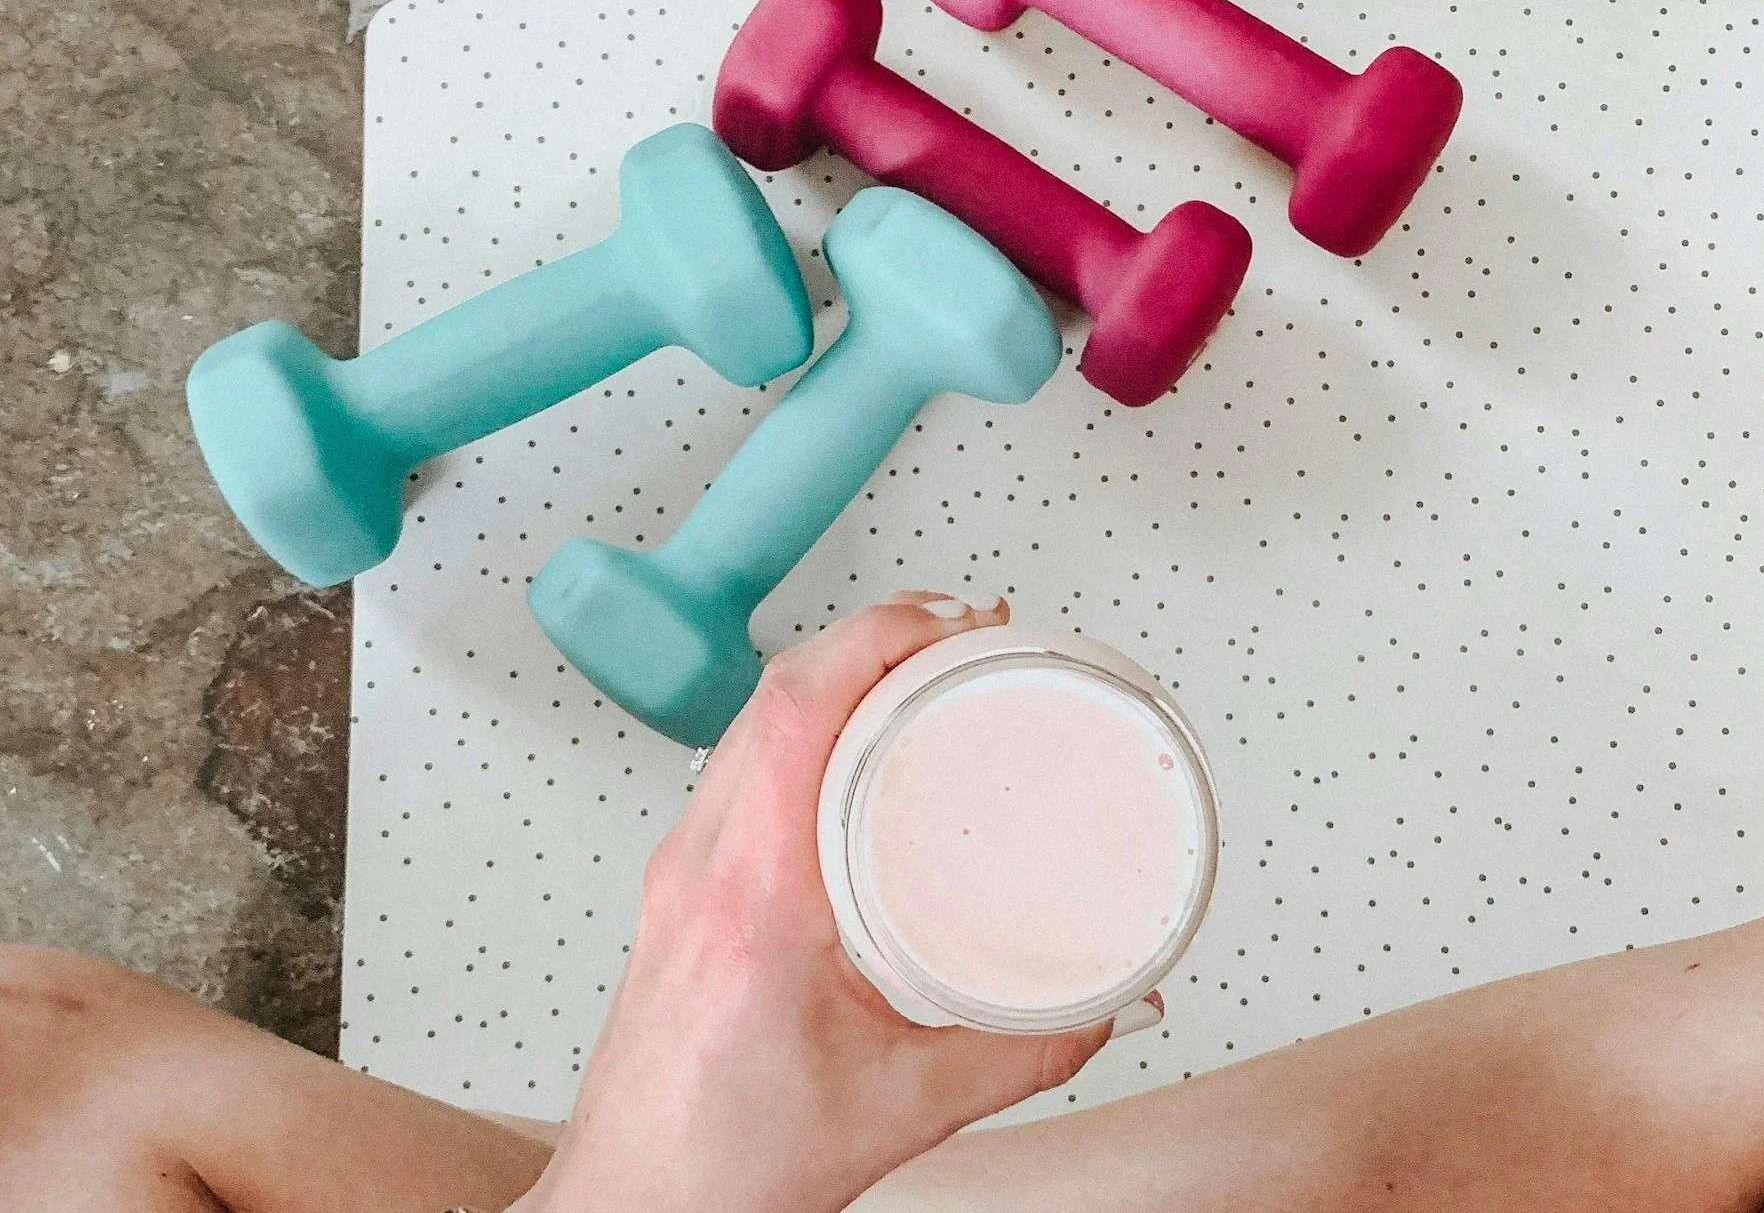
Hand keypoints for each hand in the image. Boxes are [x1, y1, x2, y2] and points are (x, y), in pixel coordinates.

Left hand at [510, 593, 1139, 1212]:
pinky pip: (740, 760)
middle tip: (961, 632)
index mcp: (751, 899)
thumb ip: (1025, 1052)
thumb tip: (1111, 1005)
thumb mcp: (904, 1110)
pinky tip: (853, 735)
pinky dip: (804, 719)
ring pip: (749, 718)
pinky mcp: (681, 883)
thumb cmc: (723, 1166)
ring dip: (835, 669)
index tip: (953, 624)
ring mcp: (681, 867)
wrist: (636, 1206)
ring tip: (918, 662)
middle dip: (875, 634)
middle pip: (775, 692)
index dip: (878, 637)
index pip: (798, 711)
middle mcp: (701, 865)